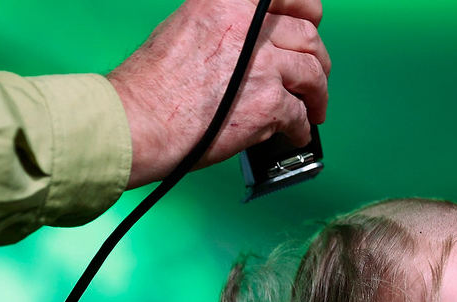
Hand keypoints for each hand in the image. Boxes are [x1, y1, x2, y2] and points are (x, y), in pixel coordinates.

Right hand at [107, 0, 329, 187]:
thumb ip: (227, 28)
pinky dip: (301, 128)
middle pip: (308, 39)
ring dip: (317, 96)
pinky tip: (295, 134)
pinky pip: (299, 115)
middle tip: (314, 78)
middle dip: (318, 61)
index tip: (311, 28)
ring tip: (314, 110)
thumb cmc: (151, 85)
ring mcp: (264, 65)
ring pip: (312, 76)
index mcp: (232, 1)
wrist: (139, 119)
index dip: (308, 16)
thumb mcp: (187, 26)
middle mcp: (252, 26)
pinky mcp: (269, 103)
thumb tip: (251, 45)